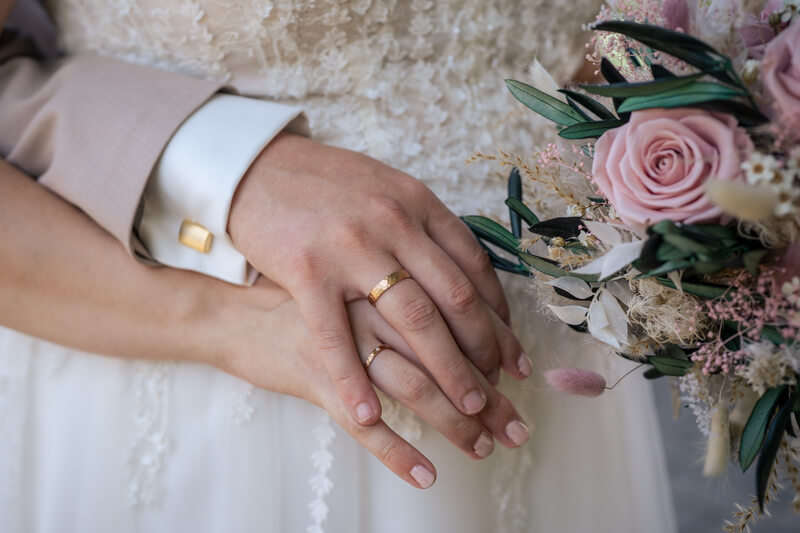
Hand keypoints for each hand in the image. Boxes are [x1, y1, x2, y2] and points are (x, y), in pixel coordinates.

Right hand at [212, 277, 529, 488]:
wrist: (239, 291)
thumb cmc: (309, 271)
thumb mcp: (364, 247)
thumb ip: (408, 261)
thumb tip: (463, 289)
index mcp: (392, 251)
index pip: (462, 298)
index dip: (497, 338)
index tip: (521, 369)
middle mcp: (373, 288)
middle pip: (447, 344)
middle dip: (488, 388)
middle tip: (518, 424)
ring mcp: (343, 327)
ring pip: (412, 380)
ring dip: (452, 419)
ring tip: (481, 447)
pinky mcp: (312, 362)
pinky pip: (358, 411)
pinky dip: (393, 447)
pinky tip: (424, 472)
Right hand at [228, 133, 530, 426]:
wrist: (253, 168)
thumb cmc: (323, 183)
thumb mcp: (385, 189)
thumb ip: (423, 226)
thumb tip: (465, 271)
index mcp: (416, 201)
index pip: (474, 266)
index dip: (499, 316)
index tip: (511, 351)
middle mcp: (393, 221)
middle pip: (454, 298)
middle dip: (484, 352)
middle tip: (500, 391)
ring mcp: (350, 246)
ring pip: (414, 319)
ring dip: (446, 370)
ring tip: (467, 409)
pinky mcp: (306, 271)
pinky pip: (335, 335)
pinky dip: (353, 378)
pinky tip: (371, 414)